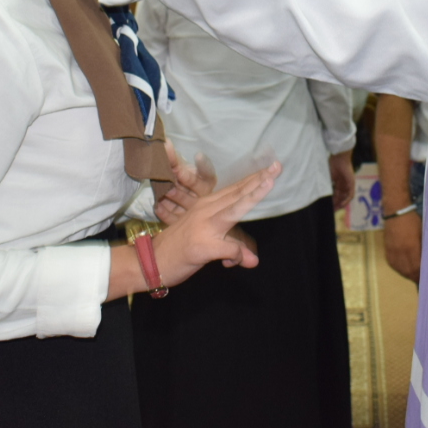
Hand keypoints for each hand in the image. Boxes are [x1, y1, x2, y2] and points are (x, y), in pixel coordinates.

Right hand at [144, 163, 281, 289]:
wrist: (150, 261)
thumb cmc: (179, 248)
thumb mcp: (208, 242)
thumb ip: (232, 247)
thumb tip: (252, 260)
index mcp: (207, 206)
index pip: (235, 190)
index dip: (253, 179)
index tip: (271, 167)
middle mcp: (206, 211)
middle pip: (237, 194)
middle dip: (258, 180)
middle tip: (277, 166)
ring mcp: (203, 227)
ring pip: (233, 210)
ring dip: (252, 196)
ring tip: (269, 183)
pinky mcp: (202, 246)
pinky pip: (228, 248)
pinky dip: (236, 254)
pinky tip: (234, 262)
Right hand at [329, 151, 355, 210]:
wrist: (338, 157)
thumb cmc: (332, 164)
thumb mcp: (327, 177)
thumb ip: (325, 185)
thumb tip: (318, 194)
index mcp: (338, 182)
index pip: (336, 195)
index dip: (332, 201)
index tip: (327, 207)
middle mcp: (344, 184)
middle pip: (341, 197)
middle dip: (336, 204)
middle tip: (331, 211)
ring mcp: (348, 184)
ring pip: (346, 197)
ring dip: (341, 204)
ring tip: (336, 209)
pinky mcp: (352, 183)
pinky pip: (351, 194)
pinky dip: (347, 200)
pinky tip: (342, 204)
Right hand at [383, 210, 421, 283]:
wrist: (396, 212)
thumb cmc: (413, 221)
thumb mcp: (423, 233)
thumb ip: (424, 248)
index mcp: (411, 248)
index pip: (417, 268)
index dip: (422, 275)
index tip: (427, 279)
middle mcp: (400, 253)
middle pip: (408, 272)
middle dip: (415, 277)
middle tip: (422, 280)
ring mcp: (392, 252)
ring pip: (400, 270)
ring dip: (407, 275)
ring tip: (414, 276)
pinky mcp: (387, 250)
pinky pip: (393, 264)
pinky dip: (399, 269)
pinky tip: (404, 269)